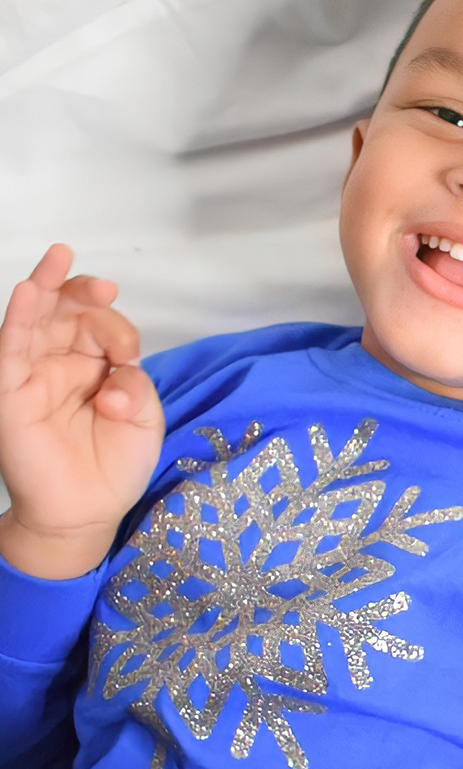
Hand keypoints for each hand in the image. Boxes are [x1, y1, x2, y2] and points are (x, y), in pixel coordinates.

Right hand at [0, 245, 163, 578]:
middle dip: (82, 292)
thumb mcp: (143, 421)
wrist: (86, 510)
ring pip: (34, 319)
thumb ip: (135, 387)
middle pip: (65, 312)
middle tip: (100, 286)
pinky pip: (11, 347)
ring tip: (57, 258)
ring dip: (46, 287)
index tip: (128, 351)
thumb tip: (114, 378)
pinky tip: (31, 292)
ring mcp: (33, 374)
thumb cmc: (116, 466)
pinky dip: (20, 318)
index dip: (115, 325)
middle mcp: (62, 363)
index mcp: (95, 365)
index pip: (101, 326)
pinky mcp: (10, 390)